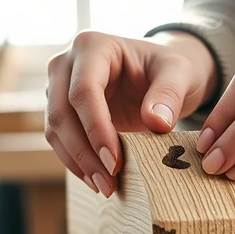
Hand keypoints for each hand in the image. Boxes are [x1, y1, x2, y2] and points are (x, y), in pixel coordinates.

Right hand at [45, 30, 216, 196]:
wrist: (160, 74)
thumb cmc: (169, 69)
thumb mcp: (179, 74)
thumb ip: (169, 94)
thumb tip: (156, 123)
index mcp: (92, 46)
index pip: (83, 90)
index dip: (95, 128)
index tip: (115, 161)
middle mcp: (66, 64)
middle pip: (61, 112)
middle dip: (84, 152)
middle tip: (109, 183)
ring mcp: (58, 87)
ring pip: (55, 129)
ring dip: (77, 162)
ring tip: (105, 186)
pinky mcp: (61, 110)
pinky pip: (60, 139)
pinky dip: (76, 162)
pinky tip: (96, 179)